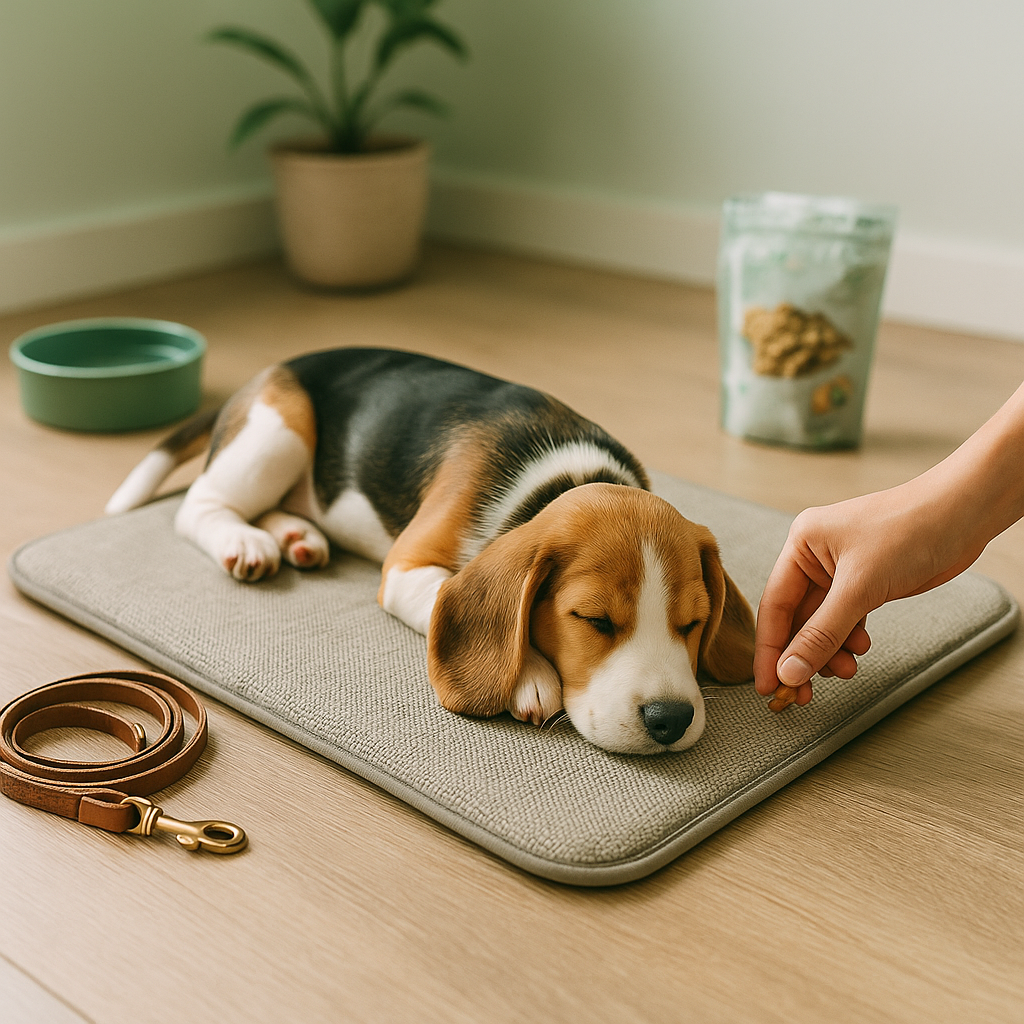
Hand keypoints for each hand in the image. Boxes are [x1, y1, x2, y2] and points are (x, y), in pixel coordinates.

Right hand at [754, 480, 985, 702]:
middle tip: (801, 694)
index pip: (774, 605)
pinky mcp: (865, 584)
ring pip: (821, 624)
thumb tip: (790, 672)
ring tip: (846, 669)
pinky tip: (859, 650)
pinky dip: (848, 640)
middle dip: (802, 656)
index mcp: (801, 545)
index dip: (769, 649)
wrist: (962, 515)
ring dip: (829, 652)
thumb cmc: (909, 530)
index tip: (766, 685)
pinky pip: (844, 620)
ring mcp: (840, 572)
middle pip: (796, 618)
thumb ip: (822, 634)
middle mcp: (815, 558)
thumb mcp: (860, 587)